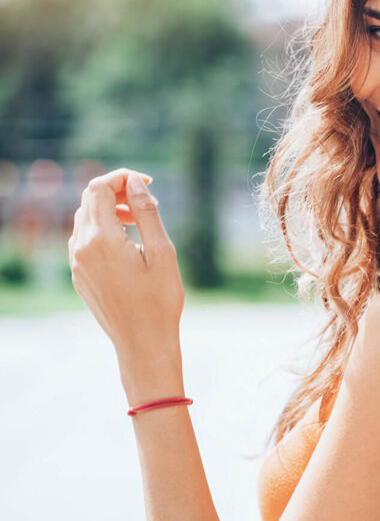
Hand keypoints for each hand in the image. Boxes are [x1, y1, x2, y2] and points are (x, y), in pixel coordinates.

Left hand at [68, 168, 185, 396]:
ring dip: (110, 210)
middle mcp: (81, 248)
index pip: (99, 188)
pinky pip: (83, 239)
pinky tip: (127, 241)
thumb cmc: (159, 300)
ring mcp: (76, 263)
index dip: (122, 177)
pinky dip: (102, 229)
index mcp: (101, 240)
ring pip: (84, 219)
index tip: (148, 182)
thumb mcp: (162, 252)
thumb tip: (136, 184)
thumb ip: (146, 213)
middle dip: (117, 191)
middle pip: (89, 200)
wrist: (143, 343)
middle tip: (147, 200)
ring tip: (140, 220)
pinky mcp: (79, 275)